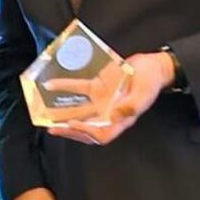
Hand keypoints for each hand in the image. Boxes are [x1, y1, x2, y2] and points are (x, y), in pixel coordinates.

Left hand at [45, 52, 173, 145]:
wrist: (152, 66)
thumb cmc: (151, 81)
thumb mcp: (144, 93)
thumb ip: (132, 105)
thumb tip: (116, 115)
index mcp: (122, 119)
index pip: (102, 133)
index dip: (87, 133)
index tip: (72, 125)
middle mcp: (109, 113)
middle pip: (87, 128)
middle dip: (70, 130)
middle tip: (53, 129)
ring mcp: (102, 101)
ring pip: (80, 111)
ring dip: (64, 114)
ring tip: (47, 117)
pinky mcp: (97, 87)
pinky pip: (79, 88)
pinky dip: (65, 87)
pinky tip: (51, 85)